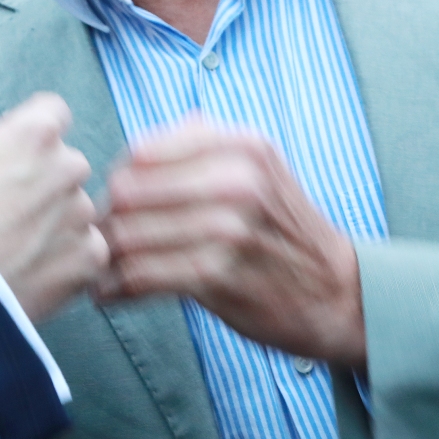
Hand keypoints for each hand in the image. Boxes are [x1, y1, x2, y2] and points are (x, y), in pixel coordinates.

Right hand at [0, 93, 108, 320]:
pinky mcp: (89, 260)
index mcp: (35, 135)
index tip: (7, 153)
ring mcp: (83, 216)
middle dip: (41, 176)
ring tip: (12, 244)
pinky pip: (85, 248)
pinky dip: (63, 256)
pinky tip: (29, 266)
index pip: (52, 111)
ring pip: (74, 207)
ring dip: (53, 218)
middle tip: (3, 206)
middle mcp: (69, 169)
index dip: (26, 129)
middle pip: (65, 162)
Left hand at [97, 118, 365, 367]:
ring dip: (104, 257)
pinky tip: (110, 293)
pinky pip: (142, 275)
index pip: (142, 152)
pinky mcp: (219, 276)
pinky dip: (116, 287)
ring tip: (98, 269)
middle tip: (98, 239)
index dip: (118, 178)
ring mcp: (229, 229)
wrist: (340, 293)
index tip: (116, 203)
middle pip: (128, 191)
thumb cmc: (284, 229)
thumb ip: (201, 145)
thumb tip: (138, 146)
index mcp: (241, 145)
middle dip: (104, 218)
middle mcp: (236, 180)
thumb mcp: (259, 167)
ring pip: (129, 234)